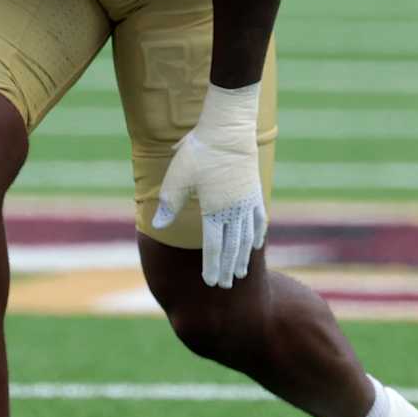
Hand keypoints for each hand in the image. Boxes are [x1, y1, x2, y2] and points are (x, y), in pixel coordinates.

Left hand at [151, 82, 265, 289]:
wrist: (228, 130)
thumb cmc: (199, 152)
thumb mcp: (177, 177)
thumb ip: (169, 204)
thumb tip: (158, 226)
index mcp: (214, 210)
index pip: (215, 247)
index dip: (213, 266)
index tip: (211, 282)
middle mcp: (235, 211)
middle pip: (233, 247)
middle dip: (229, 268)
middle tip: (226, 286)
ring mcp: (248, 202)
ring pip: (247, 237)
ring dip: (243, 256)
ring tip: (241, 272)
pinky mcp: (256, 191)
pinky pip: (260, 220)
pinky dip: (258, 235)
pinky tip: (256, 244)